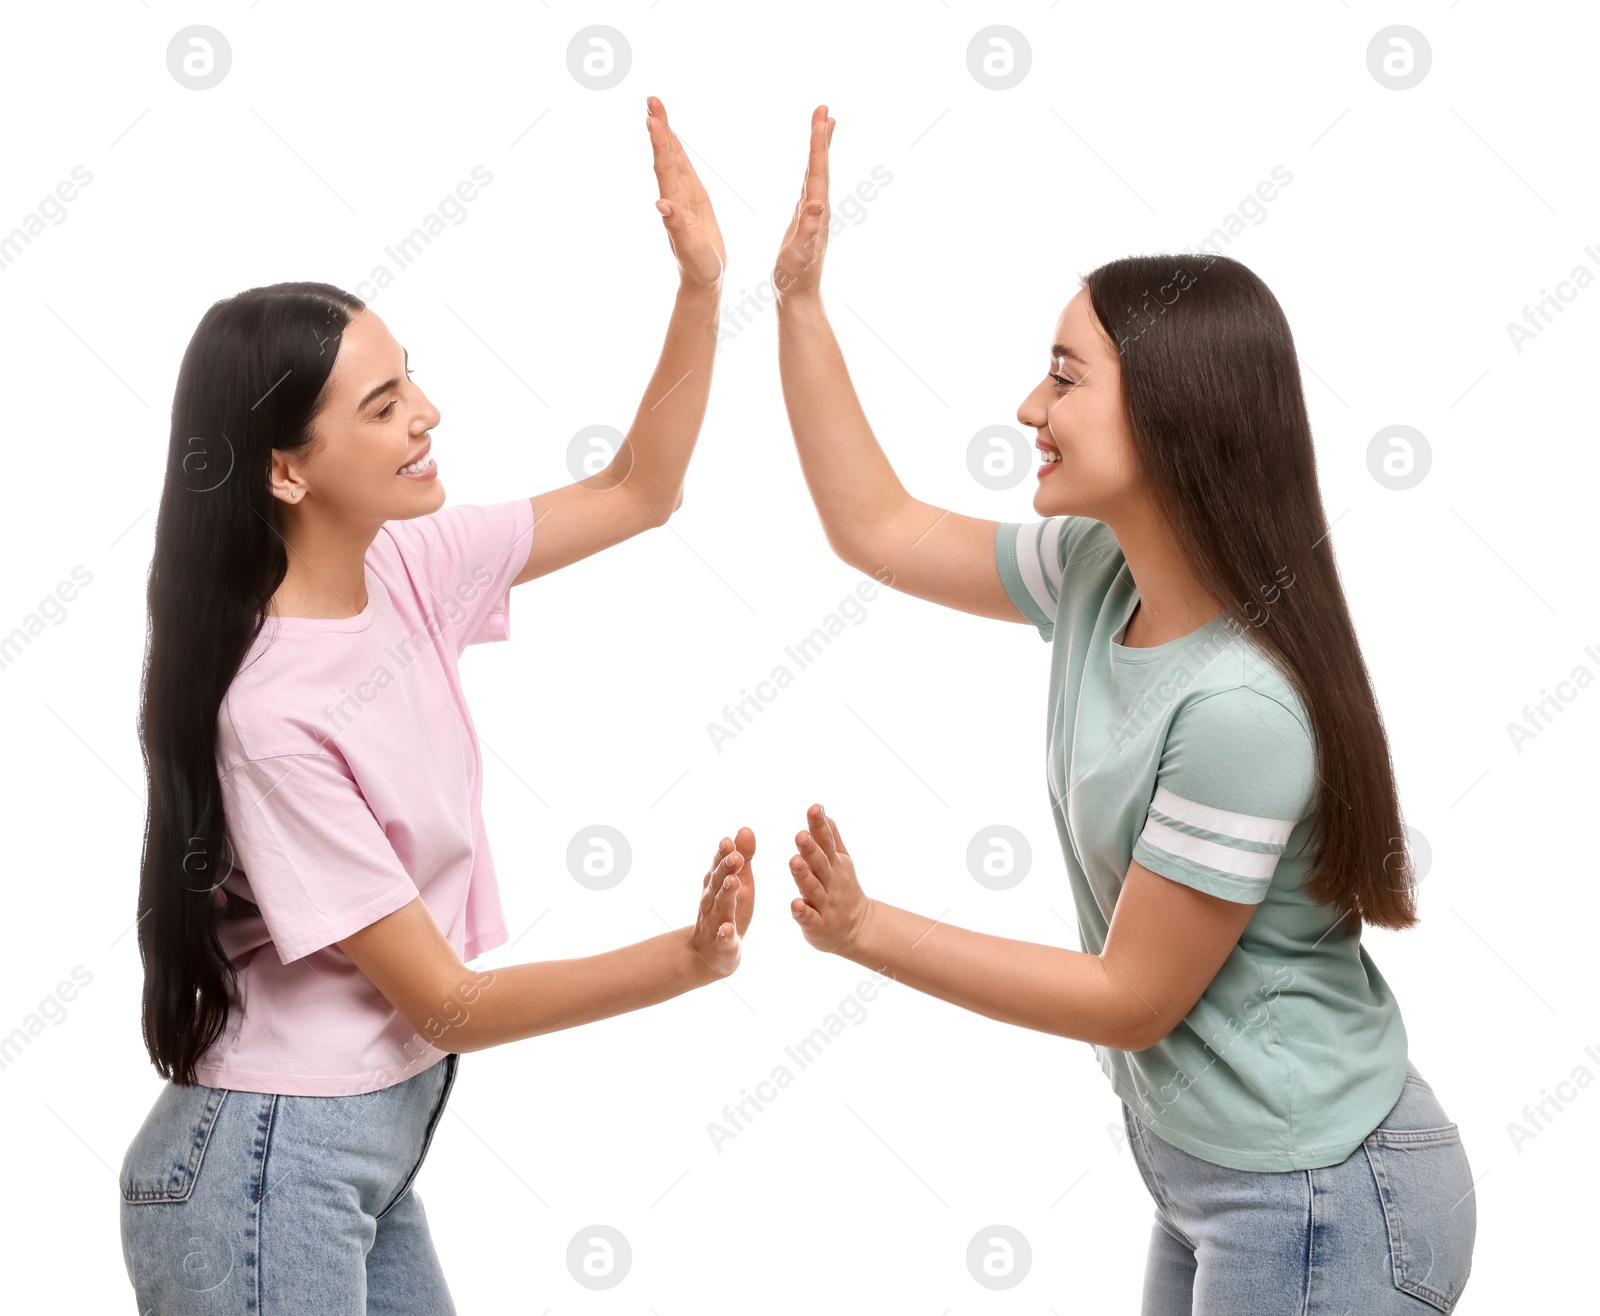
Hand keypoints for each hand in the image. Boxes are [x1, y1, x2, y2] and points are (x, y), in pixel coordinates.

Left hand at [646, 95, 725, 289]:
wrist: (703, 279)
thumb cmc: (698, 267)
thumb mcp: (690, 248)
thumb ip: (677, 227)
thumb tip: (662, 206)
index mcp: (674, 205)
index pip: (664, 168)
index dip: (659, 143)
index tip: (652, 119)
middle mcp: (674, 196)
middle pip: (666, 156)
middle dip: (659, 127)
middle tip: (651, 99)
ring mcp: (683, 196)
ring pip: (673, 159)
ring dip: (665, 134)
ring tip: (656, 109)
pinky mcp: (694, 199)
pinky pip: (684, 170)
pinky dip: (677, 151)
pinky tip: (672, 139)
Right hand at [690, 828, 754, 976]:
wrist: (708, 955)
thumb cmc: (728, 912)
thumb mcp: (739, 883)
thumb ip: (743, 857)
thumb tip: (745, 828)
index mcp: (718, 885)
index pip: (719, 866)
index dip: (723, 854)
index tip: (729, 841)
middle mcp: (713, 901)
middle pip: (718, 883)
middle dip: (725, 868)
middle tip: (735, 855)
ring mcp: (716, 923)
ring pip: (721, 907)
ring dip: (726, 894)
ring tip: (733, 882)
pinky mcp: (723, 945)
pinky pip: (723, 939)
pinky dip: (725, 934)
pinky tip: (728, 929)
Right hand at [772, 104, 834, 306]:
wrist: (798, 295)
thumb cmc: (796, 277)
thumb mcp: (801, 253)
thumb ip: (809, 228)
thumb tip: (818, 204)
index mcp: (817, 212)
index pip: (818, 171)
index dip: (819, 144)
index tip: (821, 118)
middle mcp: (819, 209)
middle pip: (821, 165)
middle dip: (822, 136)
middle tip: (824, 107)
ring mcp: (813, 213)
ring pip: (817, 172)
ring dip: (820, 148)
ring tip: (823, 124)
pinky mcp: (806, 219)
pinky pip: (810, 185)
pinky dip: (812, 168)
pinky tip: (811, 166)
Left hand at [789, 803, 871, 955]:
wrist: (858, 929)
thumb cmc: (843, 889)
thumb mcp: (842, 862)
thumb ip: (831, 838)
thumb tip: (822, 810)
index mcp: (835, 864)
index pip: (827, 842)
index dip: (819, 825)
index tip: (814, 808)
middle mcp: (831, 882)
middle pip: (820, 863)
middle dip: (811, 849)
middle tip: (800, 834)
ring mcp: (825, 904)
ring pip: (813, 888)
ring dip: (804, 876)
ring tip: (794, 861)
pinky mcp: (818, 925)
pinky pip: (809, 918)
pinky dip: (802, 911)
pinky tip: (795, 904)